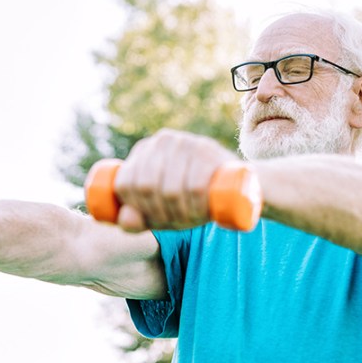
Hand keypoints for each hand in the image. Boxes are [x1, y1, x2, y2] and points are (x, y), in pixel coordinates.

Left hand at [113, 129, 234, 231]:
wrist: (236, 184)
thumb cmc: (190, 199)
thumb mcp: (160, 213)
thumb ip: (135, 221)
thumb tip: (126, 219)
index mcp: (142, 152)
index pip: (125, 183)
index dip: (137, 209)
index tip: (156, 220)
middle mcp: (161, 141)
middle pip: (146, 187)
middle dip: (160, 214)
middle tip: (177, 222)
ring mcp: (184, 142)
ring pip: (170, 189)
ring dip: (180, 213)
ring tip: (192, 218)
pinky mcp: (207, 149)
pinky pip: (194, 186)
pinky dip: (195, 206)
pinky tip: (201, 213)